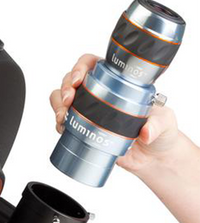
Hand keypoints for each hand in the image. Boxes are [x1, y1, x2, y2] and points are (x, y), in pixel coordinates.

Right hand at [50, 54, 179, 174]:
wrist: (153, 159)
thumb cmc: (162, 133)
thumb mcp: (165, 122)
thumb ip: (157, 124)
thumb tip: (145, 132)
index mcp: (116, 82)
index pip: (91, 64)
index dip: (79, 67)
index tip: (78, 79)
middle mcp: (98, 93)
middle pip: (71, 80)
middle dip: (64, 88)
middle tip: (68, 101)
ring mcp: (88, 111)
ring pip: (62, 99)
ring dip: (57, 105)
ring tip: (63, 117)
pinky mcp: (83, 129)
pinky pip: (63, 121)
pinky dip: (59, 123)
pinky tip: (63, 128)